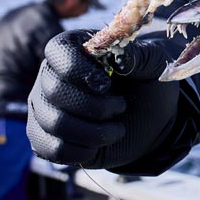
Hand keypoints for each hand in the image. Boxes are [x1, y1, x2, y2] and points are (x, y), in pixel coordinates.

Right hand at [27, 30, 179, 170]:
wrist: (151, 117)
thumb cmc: (149, 81)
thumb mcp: (154, 63)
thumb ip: (140, 56)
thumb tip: (119, 58)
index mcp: (75, 48)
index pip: (58, 51)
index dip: (80, 70)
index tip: (107, 85)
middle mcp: (52, 76)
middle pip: (55, 91)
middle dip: (95, 106)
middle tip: (121, 106)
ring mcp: (45, 107)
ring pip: (52, 123)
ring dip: (92, 132)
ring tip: (117, 129)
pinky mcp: (46, 136)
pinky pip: (49, 149)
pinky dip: (80, 151)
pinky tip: (99, 146)